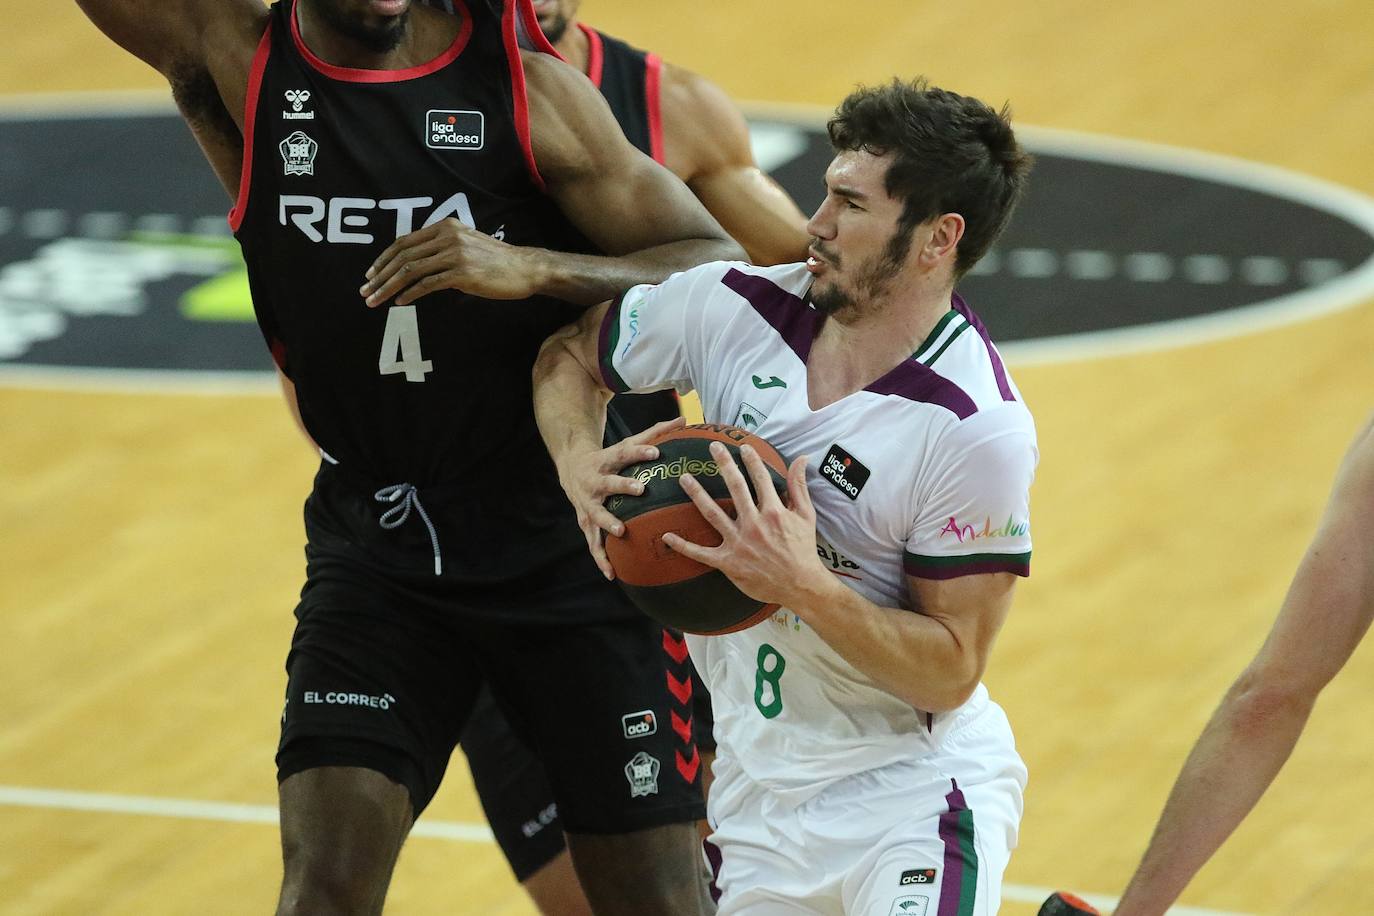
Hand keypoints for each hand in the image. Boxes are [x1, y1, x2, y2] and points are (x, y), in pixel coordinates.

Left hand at [360, 219, 546, 305]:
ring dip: (389, 287)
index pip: (404, 242)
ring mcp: (454, 254)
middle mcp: (447, 236)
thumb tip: (417, 265)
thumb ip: (442, 249)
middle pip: (403, 256)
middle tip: (366, 291)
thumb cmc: (496, 261)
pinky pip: (428, 284)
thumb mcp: (466, 245)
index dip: (383, 259)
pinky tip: (400, 303)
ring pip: (411, 270)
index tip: (371, 275)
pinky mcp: (462, 273)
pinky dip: (410, 294)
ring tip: (376, 301)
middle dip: (380, 275)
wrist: (524, 269)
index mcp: (445, 226)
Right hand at [563, 417, 685, 578]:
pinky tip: (612, 574)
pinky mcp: (585, 522)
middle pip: (609, 483)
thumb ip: (655, 433)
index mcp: (607, 461)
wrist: (571, 469)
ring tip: (621, 531)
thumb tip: (685, 419)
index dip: (639, 452)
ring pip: (597, 514)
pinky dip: (601, 558)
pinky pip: (593, 543)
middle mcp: (595, 482)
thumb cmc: (610, 458)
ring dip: (608, 523)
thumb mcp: (627, 443)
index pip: (624, 454)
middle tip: (641, 489)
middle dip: (623, 486)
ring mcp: (588, 503)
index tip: (656, 452)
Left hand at [663, 442, 829, 607]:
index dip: (751, 460)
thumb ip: (799, 486)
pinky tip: (668, 535)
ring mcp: (738, 543)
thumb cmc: (803, 549)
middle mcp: (754, 524)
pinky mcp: (728, 562)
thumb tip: (801, 458)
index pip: (760, 479)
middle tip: (713, 447)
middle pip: (735, 487)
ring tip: (684, 478)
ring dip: (697, 494)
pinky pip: (701, 553)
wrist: (800, 585)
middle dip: (724, 464)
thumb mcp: (806, 515)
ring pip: (713, 513)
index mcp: (773, 512)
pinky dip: (683, 545)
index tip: (743, 446)